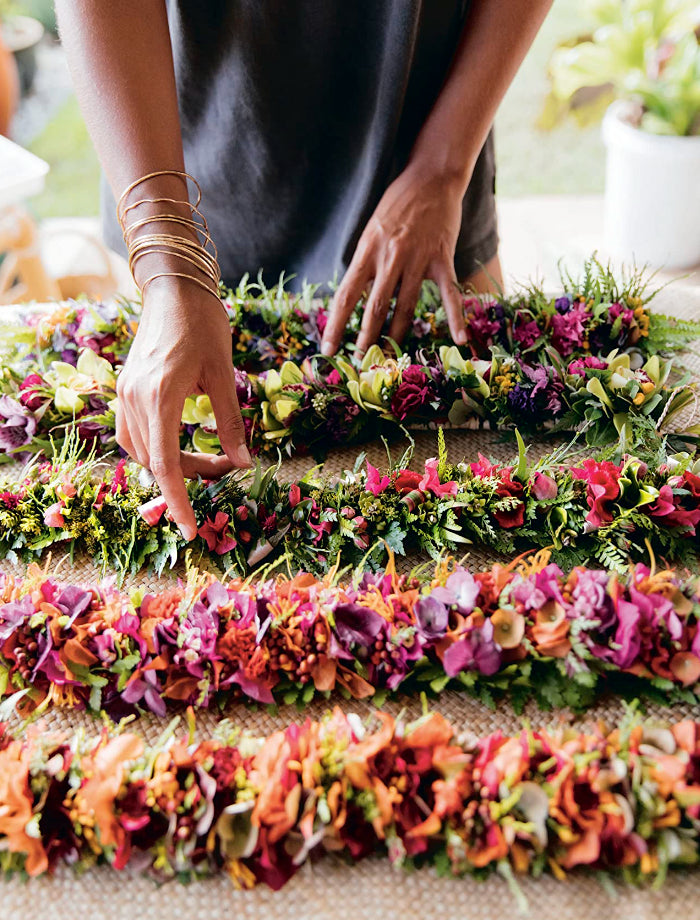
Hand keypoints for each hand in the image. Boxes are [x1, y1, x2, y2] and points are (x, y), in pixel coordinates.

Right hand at [115, 278, 250, 539]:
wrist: (173, 286)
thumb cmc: (204, 323)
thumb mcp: (225, 373)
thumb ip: (231, 421)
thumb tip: (243, 463)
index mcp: (160, 396)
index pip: (165, 464)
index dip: (179, 501)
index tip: (191, 530)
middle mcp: (134, 399)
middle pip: (156, 461)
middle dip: (190, 477)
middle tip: (228, 471)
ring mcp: (125, 394)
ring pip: (142, 451)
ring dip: (174, 464)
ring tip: (211, 461)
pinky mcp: (126, 388)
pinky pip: (136, 433)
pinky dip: (159, 447)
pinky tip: (185, 442)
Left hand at [321, 165, 467, 356]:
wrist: (432, 176)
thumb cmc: (398, 203)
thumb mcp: (371, 230)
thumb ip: (365, 261)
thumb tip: (354, 293)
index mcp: (367, 251)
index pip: (346, 295)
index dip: (336, 325)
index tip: (328, 348)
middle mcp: (390, 258)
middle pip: (374, 307)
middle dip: (365, 338)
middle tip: (359, 361)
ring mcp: (418, 260)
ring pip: (406, 306)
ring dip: (397, 334)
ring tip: (389, 355)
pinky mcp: (442, 259)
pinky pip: (449, 294)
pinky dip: (455, 318)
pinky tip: (459, 339)